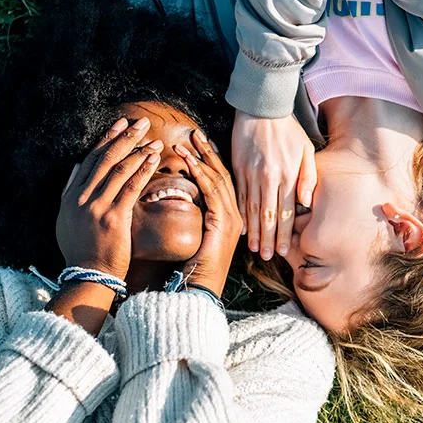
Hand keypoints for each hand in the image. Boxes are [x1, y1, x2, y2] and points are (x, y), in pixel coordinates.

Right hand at [56, 117, 162, 279]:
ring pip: (120, 169)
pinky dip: (143, 170)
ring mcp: (97, 207)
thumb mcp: (66, 219)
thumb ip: (70, 190)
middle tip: (142, 123)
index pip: (91, 159)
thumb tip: (78, 165)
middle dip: (125, 137)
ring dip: (139, 151)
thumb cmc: (81, 249)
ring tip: (154, 140)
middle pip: (106, 159)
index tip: (121, 124)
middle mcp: (81, 198)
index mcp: (71, 196)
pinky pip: (131, 187)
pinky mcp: (114, 217)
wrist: (89, 275)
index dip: (107, 139)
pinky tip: (154, 159)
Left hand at [174, 131, 242, 296]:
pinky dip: (199, 173)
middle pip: (224, 176)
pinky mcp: (223, 222)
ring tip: (189, 141)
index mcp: (231, 218)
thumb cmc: (194, 268)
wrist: (199, 289)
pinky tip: (189, 160)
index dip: (212, 161)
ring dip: (202, 158)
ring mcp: (232, 218)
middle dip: (209, 153)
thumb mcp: (197, 237)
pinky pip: (212, 191)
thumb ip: (198, 218)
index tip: (200, 144)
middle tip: (196, 133)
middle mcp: (236, 216)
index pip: (223, 182)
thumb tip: (185, 200)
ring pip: (218, 179)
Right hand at [231, 110, 315, 259]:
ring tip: (253, 249)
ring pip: (252, 209)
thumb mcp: (306, 150)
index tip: (283, 250)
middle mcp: (268, 178)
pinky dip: (240, 213)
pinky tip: (241, 227)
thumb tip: (306, 202)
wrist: (261, 108)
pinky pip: (238, 196)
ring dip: (253, 231)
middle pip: (268, 216)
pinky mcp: (238, 168)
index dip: (284, 233)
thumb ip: (308, 177)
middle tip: (266, 257)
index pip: (286, 212)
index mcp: (286, 175)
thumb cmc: (288, 130)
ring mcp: (250, 174)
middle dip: (267, 239)